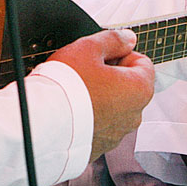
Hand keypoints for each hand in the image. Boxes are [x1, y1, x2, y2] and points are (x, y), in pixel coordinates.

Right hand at [48, 29, 154, 160]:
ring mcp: (117, 134)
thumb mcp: (88, 48)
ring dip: (101, 97)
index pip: (142, 63)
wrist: (43, 123)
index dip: (120, 54)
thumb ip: (113, 40)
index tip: (102, 56)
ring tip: (76, 91)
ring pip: (114, 107)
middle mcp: (134, 115)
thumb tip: (128, 39)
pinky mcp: (100, 146)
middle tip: (86, 71)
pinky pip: (100, 125)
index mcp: (139, 89)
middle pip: (129, 86)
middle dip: (111, 76)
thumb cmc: (67, 86)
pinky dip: (90, 116)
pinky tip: (73, 109)